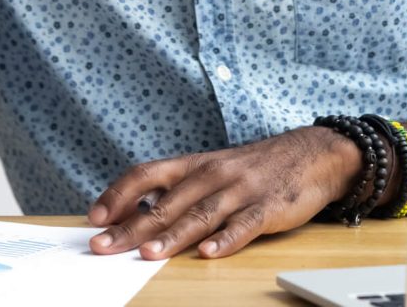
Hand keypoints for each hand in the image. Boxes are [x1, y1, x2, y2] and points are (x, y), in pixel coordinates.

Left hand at [86, 127, 363, 259]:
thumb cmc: (254, 167)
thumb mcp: (213, 169)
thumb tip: (134, 212)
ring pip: (200, 214)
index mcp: (195, 164)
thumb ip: (178, 189)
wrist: (311, 153)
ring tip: (148, 253)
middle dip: (131, 227)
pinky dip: (226, 240)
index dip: (119, 194)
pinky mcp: (267, 207)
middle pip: (166, 202)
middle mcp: (213, 174)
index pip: (147, 173)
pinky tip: (210, 253)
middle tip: (103, 246)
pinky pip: (244, 225)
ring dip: (173, 235)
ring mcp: (241, 190)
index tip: (95, 216)